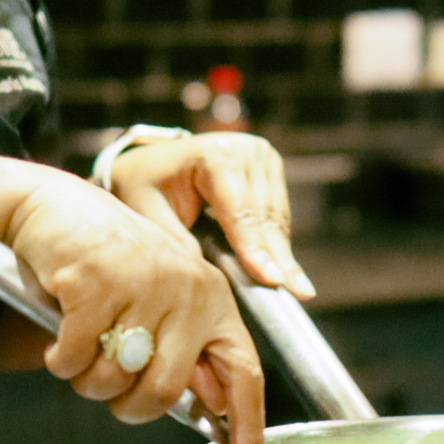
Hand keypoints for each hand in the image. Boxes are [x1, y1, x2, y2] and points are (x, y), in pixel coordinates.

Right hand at [0, 170, 265, 443]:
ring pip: (117, 379)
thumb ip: (185, 349)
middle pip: (167, 391)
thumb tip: (211, 404)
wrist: (50, 208)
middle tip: (109, 391)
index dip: (247, 425)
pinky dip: (60, 359)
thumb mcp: (158, 302)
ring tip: (81, 348)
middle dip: (130, 406)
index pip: (244, 370)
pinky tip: (58, 333)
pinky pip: (75, 357)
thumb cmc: (104, 263)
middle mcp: (187, 287)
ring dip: (88, 381)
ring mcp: (143, 282)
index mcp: (210, 297)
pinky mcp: (96, 281)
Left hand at [103, 133, 313, 297]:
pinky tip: (288, 271)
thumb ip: (175, 240)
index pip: (240, 212)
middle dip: (278, 258)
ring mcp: (262, 157)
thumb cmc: (145, 186)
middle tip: (297, 293)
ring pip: (278, 216)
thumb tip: (206, 275)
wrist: (152, 161)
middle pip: (265, 216)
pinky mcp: (270, 168)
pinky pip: (278, 213)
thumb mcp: (147, 212)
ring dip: (284, 254)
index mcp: (215, 155)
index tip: (272, 281)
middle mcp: (246, 151)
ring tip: (299, 289)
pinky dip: (279, 243)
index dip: (255, 249)